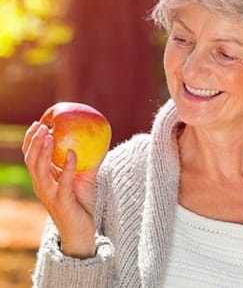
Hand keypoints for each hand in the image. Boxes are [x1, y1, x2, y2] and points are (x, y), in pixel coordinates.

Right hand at [22, 121, 98, 257]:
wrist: (82, 231)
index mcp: (43, 179)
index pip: (31, 157)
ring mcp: (49, 195)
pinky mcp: (61, 202)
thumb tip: (99, 138)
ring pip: (39, 171)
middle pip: (31, 161)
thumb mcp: (84, 177)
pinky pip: (63, 182)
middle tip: (41, 126)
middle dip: (34, 142)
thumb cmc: (81, 202)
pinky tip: (72, 153)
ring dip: (43, 152)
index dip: (31, 141)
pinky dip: (67, 167)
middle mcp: (42, 186)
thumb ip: (87, 159)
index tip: (37, 123)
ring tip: (49, 135)